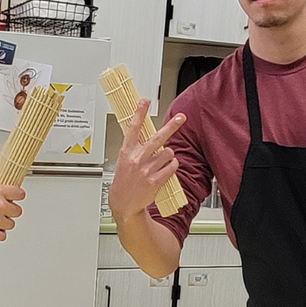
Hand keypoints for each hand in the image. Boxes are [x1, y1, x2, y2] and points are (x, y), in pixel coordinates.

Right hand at [108, 100, 185, 224]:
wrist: (123, 204)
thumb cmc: (124, 182)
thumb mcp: (123, 161)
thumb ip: (135, 148)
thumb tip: (148, 136)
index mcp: (126, 152)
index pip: (132, 128)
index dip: (139, 114)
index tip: (144, 102)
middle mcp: (136, 159)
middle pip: (157, 137)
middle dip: (172, 126)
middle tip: (182, 117)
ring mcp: (146, 170)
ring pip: (168, 153)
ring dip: (168, 156)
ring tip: (161, 162)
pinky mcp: (155, 180)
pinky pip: (172, 167)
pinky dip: (172, 167)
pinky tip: (165, 170)